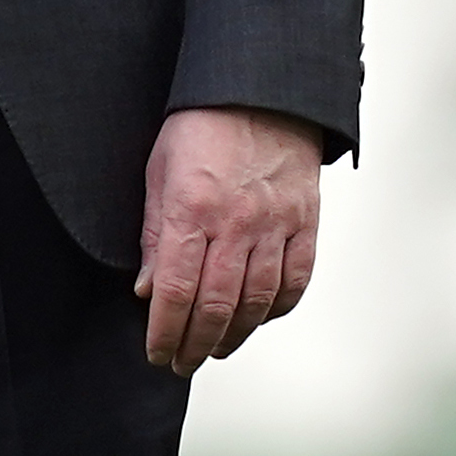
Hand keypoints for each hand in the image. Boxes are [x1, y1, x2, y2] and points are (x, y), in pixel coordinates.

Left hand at [136, 106, 321, 374]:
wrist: (261, 91)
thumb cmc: (200, 128)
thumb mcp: (158, 172)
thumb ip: (155, 236)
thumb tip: (149, 292)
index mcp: (193, 209)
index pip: (178, 289)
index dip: (165, 331)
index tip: (157, 354)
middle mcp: (238, 222)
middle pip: (217, 304)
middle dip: (195, 344)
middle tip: (181, 364)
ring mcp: (277, 224)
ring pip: (258, 300)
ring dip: (234, 334)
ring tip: (214, 350)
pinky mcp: (306, 221)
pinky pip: (296, 279)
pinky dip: (276, 308)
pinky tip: (257, 319)